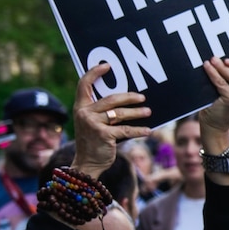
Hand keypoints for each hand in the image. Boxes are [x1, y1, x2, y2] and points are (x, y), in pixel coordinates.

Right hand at [71, 64, 151, 178]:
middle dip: (129, 97)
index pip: (84, 84)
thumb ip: (103, 112)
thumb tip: (128, 99)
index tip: (107, 65)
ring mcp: (92, 124)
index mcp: (80, 107)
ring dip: (137, 113)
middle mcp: (84, 113)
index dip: (94, 72)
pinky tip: (148, 130)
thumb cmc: (94, 141)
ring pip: (120, 113)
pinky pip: (126, 130)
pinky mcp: (103, 135)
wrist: (87, 164)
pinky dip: (139, 130)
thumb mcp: (93, 123)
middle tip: (142, 98)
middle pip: (111, 98)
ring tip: (148, 112)